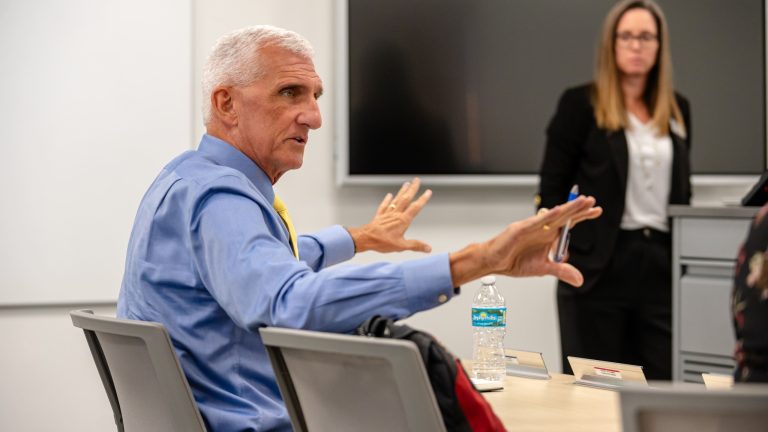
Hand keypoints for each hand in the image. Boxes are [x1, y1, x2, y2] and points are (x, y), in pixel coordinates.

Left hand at [347, 178, 432, 252]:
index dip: (422, 199)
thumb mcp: (401, 246)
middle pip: (406, 199)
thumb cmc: (381, 242)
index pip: (415, 208)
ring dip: (402, 191)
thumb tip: (428, 248)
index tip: (428, 192)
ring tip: (406, 184)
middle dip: (412, 189)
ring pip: (396, 200)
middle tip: (417, 180)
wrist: (365, 238)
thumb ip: (415, 245)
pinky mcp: (380, 216)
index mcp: (402, 221)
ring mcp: (387, 214)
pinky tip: (389, 195)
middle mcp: (395, 215)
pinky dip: (387, 200)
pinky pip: (384, 205)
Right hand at [449, 195, 601, 286]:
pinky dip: (548, 216)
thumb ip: (561, 271)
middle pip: (565, 216)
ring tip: (582, 201)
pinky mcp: (520, 229)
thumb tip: (579, 280)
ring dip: (568, 208)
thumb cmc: (515, 262)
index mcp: (548, 235)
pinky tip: (559, 210)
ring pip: (554, 215)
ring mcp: (532, 227)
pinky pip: (537, 221)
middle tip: (592, 201)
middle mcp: (542, 228)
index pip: (569, 223)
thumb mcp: (543, 268)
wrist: (494, 262)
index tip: (597, 210)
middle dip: (579, 208)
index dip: (582, 216)